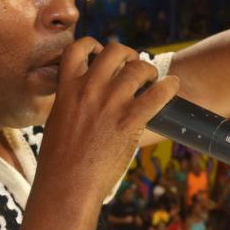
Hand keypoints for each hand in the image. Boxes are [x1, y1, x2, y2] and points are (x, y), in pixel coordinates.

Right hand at [37, 38, 179, 204]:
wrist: (66, 185)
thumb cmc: (58, 162)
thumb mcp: (57, 122)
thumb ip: (69, 104)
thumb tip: (79, 101)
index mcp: (67, 89)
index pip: (77, 49)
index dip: (92, 44)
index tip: (101, 52)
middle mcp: (89, 89)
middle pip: (115, 51)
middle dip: (128, 54)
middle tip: (133, 65)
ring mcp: (110, 103)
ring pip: (138, 68)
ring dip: (148, 70)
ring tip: (152, 79)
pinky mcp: (129, 121)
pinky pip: (157, 94)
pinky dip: (168, 87)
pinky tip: (172, 87)